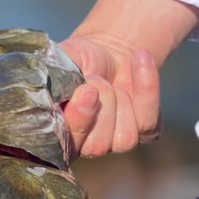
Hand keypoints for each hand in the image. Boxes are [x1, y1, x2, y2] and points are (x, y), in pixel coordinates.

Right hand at [58, 0, 198, 158]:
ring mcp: (117, 144)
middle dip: (101, 102)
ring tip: (110, 81)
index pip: (66, 143)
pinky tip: (140, 58)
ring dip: (120, 98)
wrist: (107, 51)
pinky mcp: (144, 132)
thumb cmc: (78, 60)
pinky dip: (147, 86)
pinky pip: (150, 122)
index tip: (86, 90)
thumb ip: (51, 75)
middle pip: (99, 145)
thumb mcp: (60, 61)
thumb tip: (48, 87)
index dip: (78, 120)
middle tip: (95, 79)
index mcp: (59, 135)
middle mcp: (87, 147)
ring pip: (126, 137)